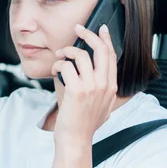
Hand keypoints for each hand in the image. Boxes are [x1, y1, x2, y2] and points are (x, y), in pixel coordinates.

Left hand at [51, 24, 117, 145]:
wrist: (75, 139)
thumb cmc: (84, 123)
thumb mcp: (102, 105)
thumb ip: (102, 89)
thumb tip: (95, 72)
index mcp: (111, 86)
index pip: (111, 56)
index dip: (106, 39)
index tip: (99, 29)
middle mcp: (104, 84)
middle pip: (100, 49)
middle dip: (88, 34)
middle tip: (77, 28)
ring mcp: (91, 87)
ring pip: (80, 55)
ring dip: (66, 51)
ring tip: (58, 57)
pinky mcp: (77, 90)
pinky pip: (66, 66)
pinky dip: (57, 65)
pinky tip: (54, 71)